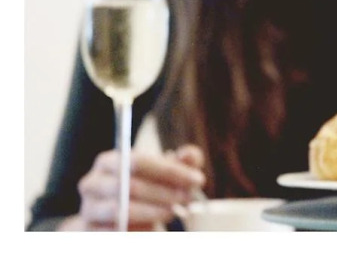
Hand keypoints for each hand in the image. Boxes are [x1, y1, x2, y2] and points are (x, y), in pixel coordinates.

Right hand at [65, 144, 205, 230]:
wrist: (114, 218)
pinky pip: (115, 232)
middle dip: (165, 192)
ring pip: (122, 210)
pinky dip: (140, 230)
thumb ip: (180, 161)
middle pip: (131, 186)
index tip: (197, 179)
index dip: (170, 171)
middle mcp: (93, 183)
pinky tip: (155, 228)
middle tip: (188, 197)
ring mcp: (89, 209)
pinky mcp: (90, 232)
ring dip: (154, 212)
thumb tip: (190, 155)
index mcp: (109, 161)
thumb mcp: (163, 172)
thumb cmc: (143, 188)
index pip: (139, 162)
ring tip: (173, 212)